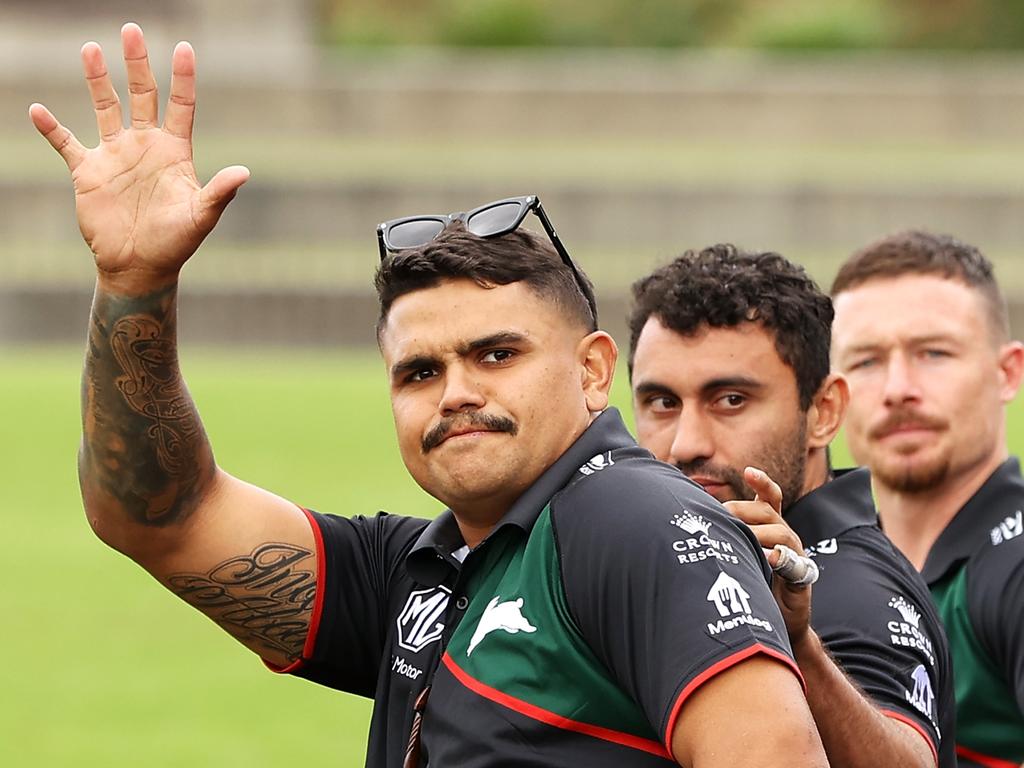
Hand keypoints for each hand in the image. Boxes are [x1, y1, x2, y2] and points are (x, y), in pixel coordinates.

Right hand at [28, 23, 248, 293]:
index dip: (183, 78)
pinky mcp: (88, 172)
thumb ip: (220, 192)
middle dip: (137, 64)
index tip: (184, 47)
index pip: (181, 106)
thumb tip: (245, 173)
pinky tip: (39, 111)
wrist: (139, 266)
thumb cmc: (175, 243)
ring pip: (104, 107)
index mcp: (174, 152)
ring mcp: (115, 156)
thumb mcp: (201, 217)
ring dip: (96, 80)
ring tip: (89, 49)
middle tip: (131, 30)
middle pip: (141, 95)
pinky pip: (66, 144)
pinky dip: (52, 129)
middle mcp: (145, 146)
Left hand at [724, 467, 812, 647]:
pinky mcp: (801, 577)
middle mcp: (784, 536)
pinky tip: (768, 558)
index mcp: (769, 527)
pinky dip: (780, 558)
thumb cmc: (751, 585)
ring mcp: (795, 555)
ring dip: (758, 533)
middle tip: (722, 516)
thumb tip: (691, 522)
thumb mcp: (736, 557)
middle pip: (768, 511)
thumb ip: (724, 538)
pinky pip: (795, 563)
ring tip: (742, 537)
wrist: (776, 623)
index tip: (747, 471)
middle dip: (744, 509)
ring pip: (781, 532)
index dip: (761, 482)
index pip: (769, 497)